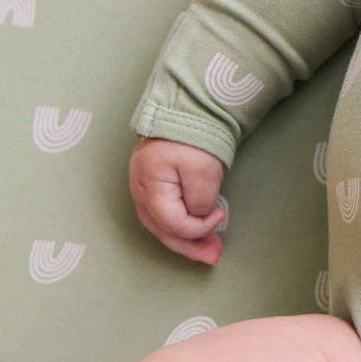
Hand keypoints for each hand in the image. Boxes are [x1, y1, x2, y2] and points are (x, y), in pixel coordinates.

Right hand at [129, 137, 227, 263]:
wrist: (188, 105)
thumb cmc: (193, 136)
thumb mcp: (203, 170)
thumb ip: (199, 200)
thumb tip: (199, 215)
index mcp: (150, 187)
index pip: (172, 223)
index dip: (198, 227)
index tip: (220, 215)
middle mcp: (140, 190)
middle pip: (162, 229)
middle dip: (189, 246)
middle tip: (214, 257)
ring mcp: (144, 186)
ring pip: (161, 224)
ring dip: (186, 239)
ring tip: (208, 250)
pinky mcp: (153, 181)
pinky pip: (163, 212)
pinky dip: (180, 224)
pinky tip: (194, 230)